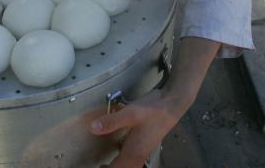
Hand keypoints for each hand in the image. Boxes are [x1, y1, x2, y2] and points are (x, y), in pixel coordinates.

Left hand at [90, 37, 220, 167]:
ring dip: (118, 167)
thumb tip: (93, 128)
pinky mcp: (144, 145)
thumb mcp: (130, 113)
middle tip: (99, 166)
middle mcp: (139, 156)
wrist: (172, 103)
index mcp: (134, 153)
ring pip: (129, 166)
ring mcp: (143, 151)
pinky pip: (132, 160)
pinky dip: (123, 162)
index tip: (95, 166)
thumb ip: (112, 121)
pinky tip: (118, 155)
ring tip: (105, 165)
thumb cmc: (153, 109)